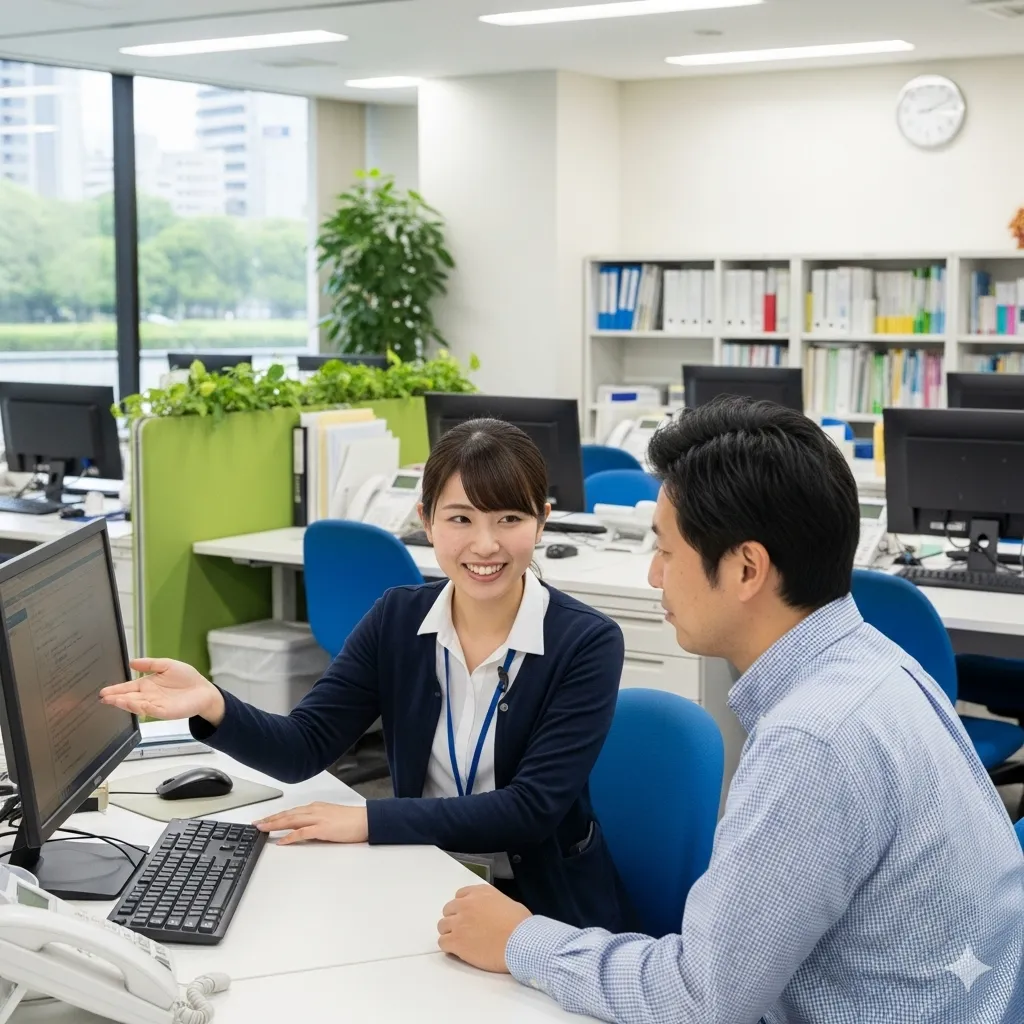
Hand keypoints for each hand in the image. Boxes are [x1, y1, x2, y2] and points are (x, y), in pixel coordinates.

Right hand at [99, 658, 223, 723]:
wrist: (203, 690)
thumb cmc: (186, 678)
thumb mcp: (167, 665)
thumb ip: (150, 664)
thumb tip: (131, 662)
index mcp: (146, 685)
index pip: (127, 687)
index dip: (115, 690)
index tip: (103, 691)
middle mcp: (148, 696)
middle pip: (128, 697)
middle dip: (115, 698)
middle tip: (103, 698)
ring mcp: (155, 705)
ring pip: (136, 705)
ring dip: (125, 703)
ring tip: (114, 700)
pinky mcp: (164, 712)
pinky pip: (151, 710)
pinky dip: (142, 707)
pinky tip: (135, 704)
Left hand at [254, 802, 368, 844]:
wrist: (366, 820)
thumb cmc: (351, 820)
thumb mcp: (330, 817)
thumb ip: (316, 821)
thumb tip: (303, 829)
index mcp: (316, 807)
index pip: (291, 811)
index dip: (276, 816)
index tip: (264, 820)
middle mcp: (314, 810)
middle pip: (287, 814)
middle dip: (270, 819)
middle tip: (256, 824)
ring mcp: (318, 819)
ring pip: (291, 820)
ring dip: (275, 824)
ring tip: (263, 829)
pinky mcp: (323, 829)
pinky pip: (302, 832)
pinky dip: (290, 836)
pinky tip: (282, 840)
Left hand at [437, 885, 531, 972]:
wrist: (520, 942)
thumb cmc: (521, 925)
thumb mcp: (509, 904)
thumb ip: (493, 905)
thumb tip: (493, 914)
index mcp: (480, 892)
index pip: (460, 895)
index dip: (463, 907)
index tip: (468, 916)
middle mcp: (466, 904)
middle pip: (448, 910)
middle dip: (455, 919)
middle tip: (465, 930)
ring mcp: (459, 922)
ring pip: (442, 926)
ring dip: (450, 932)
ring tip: (461, 942)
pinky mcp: (456, 941)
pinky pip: (442, 942)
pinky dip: (449, 947)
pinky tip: (458, 951)